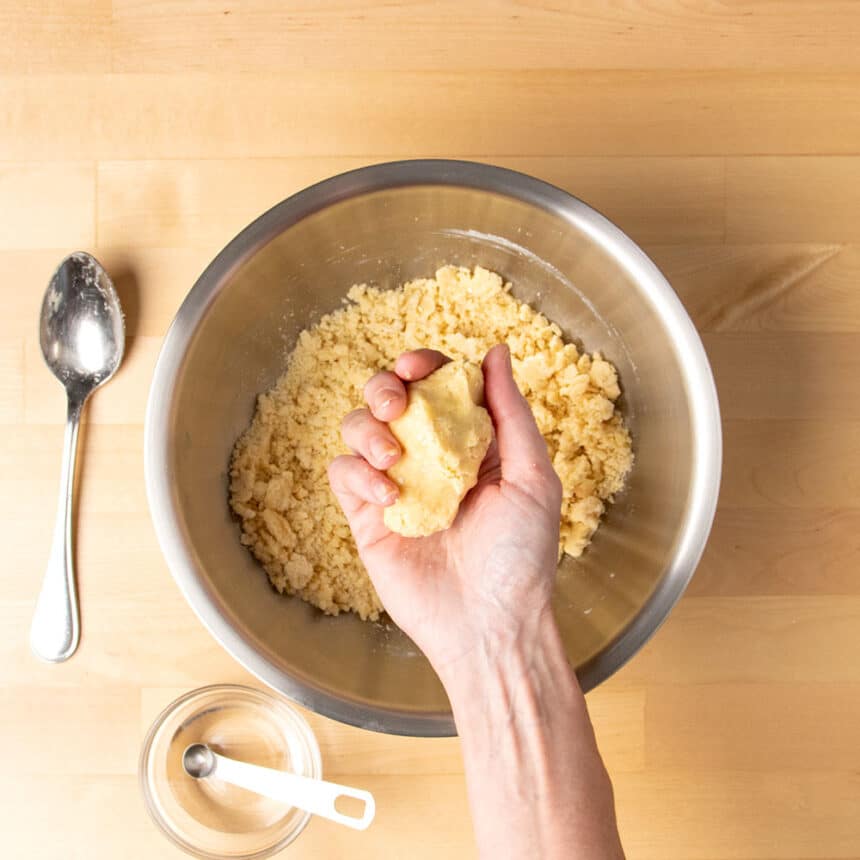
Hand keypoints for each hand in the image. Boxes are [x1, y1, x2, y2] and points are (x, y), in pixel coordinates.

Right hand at [328, 345, 562, 678]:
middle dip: (384, 387)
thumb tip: (498, 351)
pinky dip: (357, 472)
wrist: (488, 626)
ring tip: (394, 460)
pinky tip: (386, 492)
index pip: (437, 386)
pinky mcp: (368, 517)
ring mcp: (395, 486)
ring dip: (368, 430)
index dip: (423, 365)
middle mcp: (429, 458)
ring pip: (357, 429)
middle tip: (397, 404)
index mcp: (470, 443)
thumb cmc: (521, 556)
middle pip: (388, 398)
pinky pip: (343, 474)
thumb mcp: (533, 477)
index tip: (417, 365)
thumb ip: (511, 412)